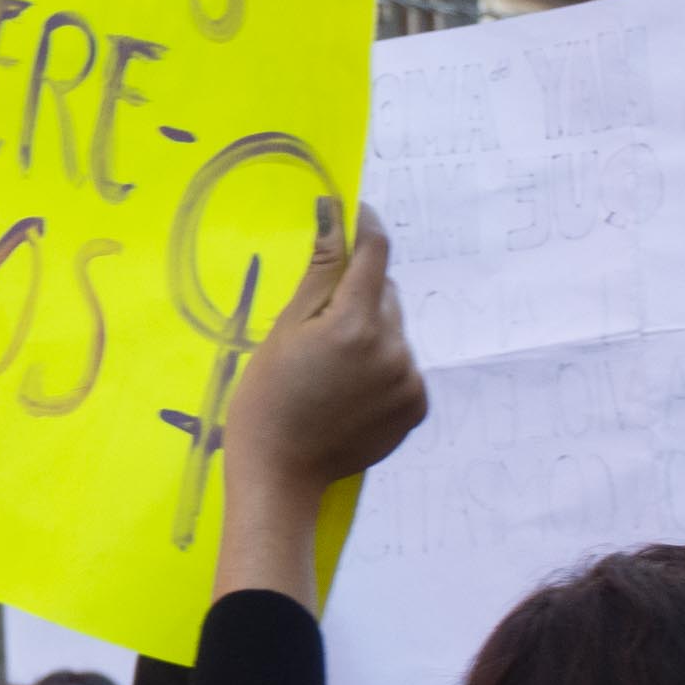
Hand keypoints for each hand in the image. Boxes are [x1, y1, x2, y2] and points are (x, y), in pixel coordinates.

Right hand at [224, 201, 427, 500]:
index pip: (374, 252)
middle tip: (317, 324)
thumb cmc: (267, 396)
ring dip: (369, 332)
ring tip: (330, 367)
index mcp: (355, 324)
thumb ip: (320, 271)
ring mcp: (410, 381)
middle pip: (384, 293)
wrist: (281, 473)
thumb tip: (335, 215)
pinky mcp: (417, 407)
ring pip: (393, 330)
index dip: (364, 225)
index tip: (352, 212)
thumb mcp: (285, 328)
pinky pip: (403, 366)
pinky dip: (381, 367)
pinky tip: (348, 389)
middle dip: (357, 294)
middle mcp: (394, 349)